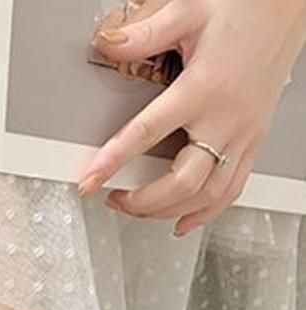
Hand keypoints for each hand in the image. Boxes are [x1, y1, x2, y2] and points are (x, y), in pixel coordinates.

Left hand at [79, 0, 305, 235]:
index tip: (90, 180)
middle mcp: (226, 118)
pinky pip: (232, 188)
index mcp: (203, 88)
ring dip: (168, 211)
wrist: (289, 6)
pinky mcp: (253, 140)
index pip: (148, 132)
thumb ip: (144, 33)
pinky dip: (206, 213)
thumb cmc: (244, 9)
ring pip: (208, 194)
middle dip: (143, 201)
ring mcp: (243, 134)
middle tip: (114, 197)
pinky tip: (183, 221)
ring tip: (138, 209)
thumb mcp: (188, 11)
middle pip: (184, 182)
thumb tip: (107, 43)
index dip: (114, 161)